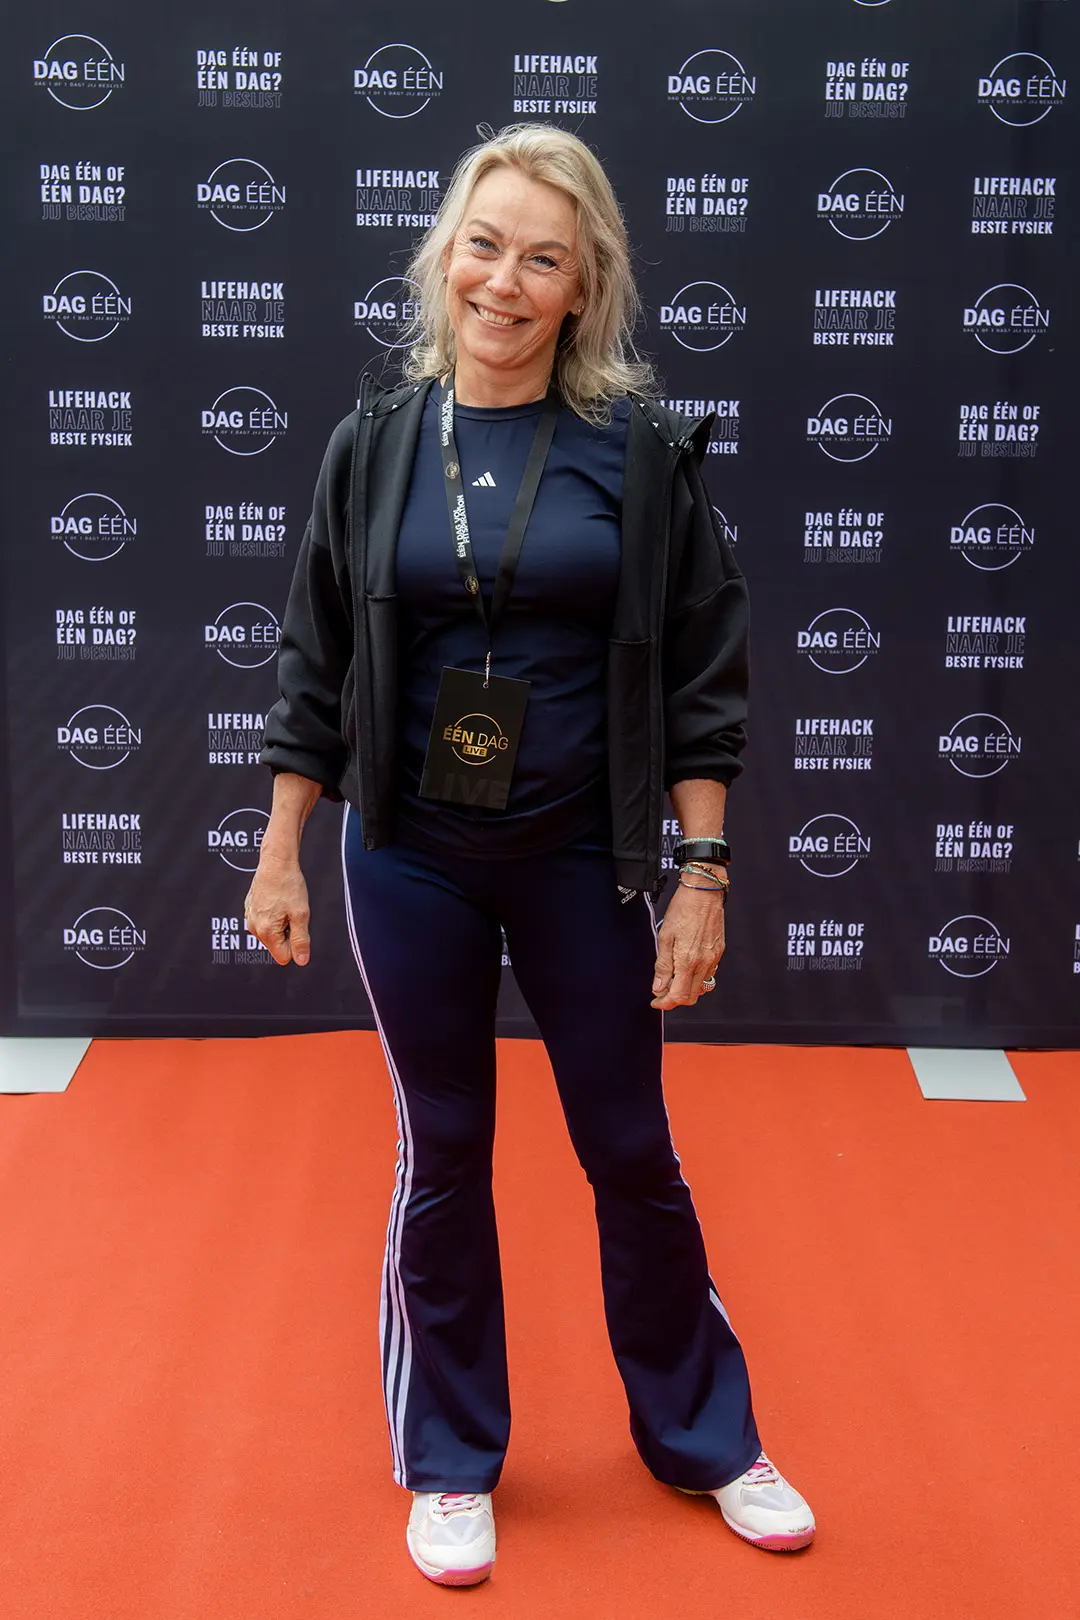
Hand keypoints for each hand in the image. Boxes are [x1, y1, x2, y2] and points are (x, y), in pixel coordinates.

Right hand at [244, 855, 311, 965]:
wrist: (276, 862)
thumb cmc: (289, 885)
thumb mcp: (301, 915)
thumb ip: (301, 941)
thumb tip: (301, 961)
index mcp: (266, 931)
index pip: (283, 957)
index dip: (295, 946)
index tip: (298, 927)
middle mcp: (254, 928)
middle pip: (277, 946)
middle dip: (288, 934)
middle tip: (292, 913)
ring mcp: (250, 918)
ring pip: (271, 934)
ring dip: (281, 925)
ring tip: (284, 905)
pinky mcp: (250, 909)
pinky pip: (265, 922)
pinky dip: (274, 915)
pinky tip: (277, 900)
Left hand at [650, 881, 725, 1009]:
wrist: (704, 892)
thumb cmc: (683, 909)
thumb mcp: (665, 936)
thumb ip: (662, 965)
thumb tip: (658, 987)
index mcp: (688, 961)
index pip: (678, 996)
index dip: (664, 1003)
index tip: (655, 1001)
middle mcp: (704, 963)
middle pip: (691, 997)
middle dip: (674, 999)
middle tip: (661, 991)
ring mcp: (714, 959)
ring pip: (701, 988)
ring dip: (686, 990)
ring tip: (673, 979)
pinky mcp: (719, 952)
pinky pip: (709, 975)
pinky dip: (696, 979)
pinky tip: (686, 968)